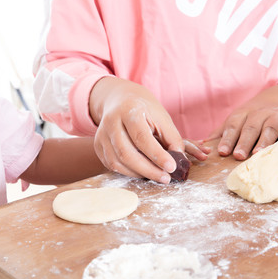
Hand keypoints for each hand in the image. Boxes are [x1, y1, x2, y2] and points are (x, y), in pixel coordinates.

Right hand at [89, 77, 209, 182]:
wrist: (121, 101)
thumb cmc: (145, 111)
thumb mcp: (162, 118)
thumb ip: (172, 139)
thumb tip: (179, 162)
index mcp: (129, 110)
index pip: (141, 137)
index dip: (157, 155)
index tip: (171, 167)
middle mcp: (111, 122)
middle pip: (126, 153)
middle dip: (148, 170)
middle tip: (165, 178)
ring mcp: (101, 135)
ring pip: (117, 162)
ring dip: (139, 174)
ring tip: (156, 175)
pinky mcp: (98, 146)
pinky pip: (112, 165)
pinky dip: (129, 172)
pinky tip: (142, 172)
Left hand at [207, 83, 277, 159]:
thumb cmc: (252, 118)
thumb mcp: (236, 120)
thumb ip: (221, 133)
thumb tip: (202, 145)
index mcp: (242, 114)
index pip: (233, 125)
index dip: (227, 138)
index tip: (222, 151)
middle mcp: (259, 113)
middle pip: (250, 128)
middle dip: (244, 142)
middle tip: (238, 156)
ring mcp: (276, 117)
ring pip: (269, 129)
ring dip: (263, 142)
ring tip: (257, 155)